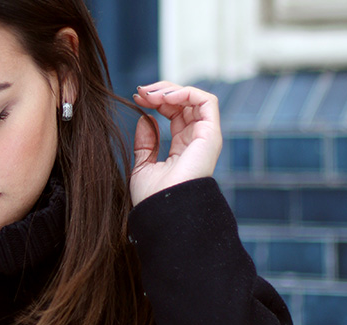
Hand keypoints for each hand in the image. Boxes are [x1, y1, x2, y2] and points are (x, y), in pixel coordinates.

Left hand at [130, 82, 222, 205]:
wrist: (162, 211)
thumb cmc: (152, 198)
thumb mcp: (143, 166)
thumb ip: (145, 144)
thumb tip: (145, 120)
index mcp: (182, 147)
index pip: (174, 113)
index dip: (156, 101)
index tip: (136, 98)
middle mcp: (196, 140)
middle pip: (185, 102)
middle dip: (161, 91)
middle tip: (140, 92)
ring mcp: (205, 137)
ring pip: (195, 98)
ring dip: (171, 90)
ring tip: (150, 94)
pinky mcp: (211, 136)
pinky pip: (206, 102)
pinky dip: (186, 93)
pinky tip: (164, 99)